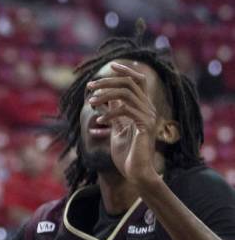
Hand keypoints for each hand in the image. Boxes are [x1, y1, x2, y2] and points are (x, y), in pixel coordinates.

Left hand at [87, 62, 160, 184]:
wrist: (135, 174)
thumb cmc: (126, 152)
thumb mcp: (117, 126)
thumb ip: (115, 110)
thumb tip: (107, 95)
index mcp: (143, 107)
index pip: (139, 81)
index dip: (126, 71)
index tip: (111, 66)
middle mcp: (148, 109)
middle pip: (129, 83)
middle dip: (107, 81)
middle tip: (90, 87)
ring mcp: (148, 117)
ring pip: (126, 93)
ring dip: (105, 95)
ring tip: (91, 103)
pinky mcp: (145, 126)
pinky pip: (126, 110)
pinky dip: (110, 113)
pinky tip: (100, 122)